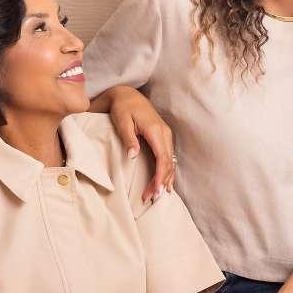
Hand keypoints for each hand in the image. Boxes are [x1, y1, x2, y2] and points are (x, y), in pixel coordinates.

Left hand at [103, 85, 175, 201]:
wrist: (127, 95)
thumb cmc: (123, 107)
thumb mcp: (122, 121)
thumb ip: (129, 139)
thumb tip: (133, 156)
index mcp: (155, 130)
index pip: (162, 158)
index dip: (160, 176)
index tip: (155, 190)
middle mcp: (164, 133)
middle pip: (168, 162)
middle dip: (161, 182)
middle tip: (152, 198)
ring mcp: (166, 135)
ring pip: (170, 161)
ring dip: (165, 178)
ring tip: (158, 195)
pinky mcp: (163, 137)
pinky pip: (168, 157)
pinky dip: (167, 171)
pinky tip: (165, 183)